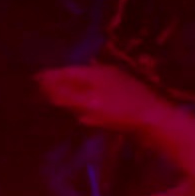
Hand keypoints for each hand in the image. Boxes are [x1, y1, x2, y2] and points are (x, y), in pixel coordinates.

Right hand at [36, 65, 173, 131]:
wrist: (159, 124)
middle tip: (42, 87)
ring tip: (58, 97)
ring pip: (90, 88)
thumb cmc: (124, 113)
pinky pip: (100, 99)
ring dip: (74, 93)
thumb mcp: (92, 104)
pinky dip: (88, 103)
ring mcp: (118, 88)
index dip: (51, 76)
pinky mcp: (126, 102)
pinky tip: (85, 112)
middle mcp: (107, 76)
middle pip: (78, 78)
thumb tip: (45, 86)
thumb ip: (69, 96)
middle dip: (60, 83)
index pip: (69, 71)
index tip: (34, 78)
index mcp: (98, 73)